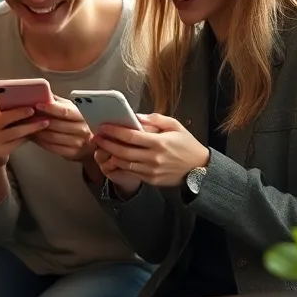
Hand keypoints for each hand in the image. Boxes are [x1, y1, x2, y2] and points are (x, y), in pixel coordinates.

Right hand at [0, 105, 49, 168]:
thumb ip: (9, 114)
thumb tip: (31, 103)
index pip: (2, 104)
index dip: (15, 101)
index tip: (29, 98)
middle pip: (6, 117)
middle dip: (21, 112)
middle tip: (34, 109)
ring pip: (14, 131)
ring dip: (31, 127)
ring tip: (44, 123)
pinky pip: (17, 142)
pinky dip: (28, 137)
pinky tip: (37, 135)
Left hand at [30, 98, 93, 162]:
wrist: (88, 144)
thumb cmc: (74, 123)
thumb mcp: (70, 110)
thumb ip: (57, 102)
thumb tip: (42, 92)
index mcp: (80, 115)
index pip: (64, 111)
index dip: (50, 108)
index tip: (37, 105)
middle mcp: (81, 129)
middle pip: (57, 125)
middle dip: (40, 121)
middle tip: (27, 118)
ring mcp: (77, 142)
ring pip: (53, 137)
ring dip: (38, 133)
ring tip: (27, 128)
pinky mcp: (72, 153)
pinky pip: (53, 148)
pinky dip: (41, 142)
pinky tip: (34, 138)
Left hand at [93, 113, 209, 188]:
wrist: (200, 170)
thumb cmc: (187, 145)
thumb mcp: (175, 126)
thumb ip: (155, 120)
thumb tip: (136, 117)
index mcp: (159, 142)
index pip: (131, 136)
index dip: (114, 131)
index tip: (103, 126)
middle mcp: (153, 158)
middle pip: (123, 151)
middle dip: (107, 143)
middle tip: (97, 137)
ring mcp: (151, 171)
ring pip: (124, 163)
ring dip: (110, 155)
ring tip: (103, 147)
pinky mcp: (151, 180)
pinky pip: (130, 173)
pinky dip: (120, 166)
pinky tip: (114, 158)